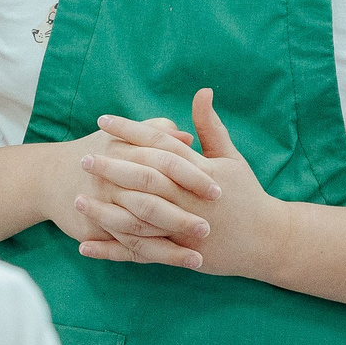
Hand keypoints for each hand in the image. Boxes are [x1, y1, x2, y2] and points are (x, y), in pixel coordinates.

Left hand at [78, 91, 292, 279]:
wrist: (267, 240)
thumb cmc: (247, 194)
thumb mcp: (231, 158)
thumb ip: (210, 126)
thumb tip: (202, 91)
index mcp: (201, 171)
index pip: (160, 145)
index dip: (131, 131)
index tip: (103, 120)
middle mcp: (190, 199)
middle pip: (146, 180)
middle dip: (114, 168)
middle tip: (84, 156)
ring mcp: (184, 229)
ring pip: (140, 219)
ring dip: (106, 211)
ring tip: (78, 198)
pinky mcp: (179, 254)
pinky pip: (141, 253)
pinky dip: (112, 251)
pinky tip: (84, 247)